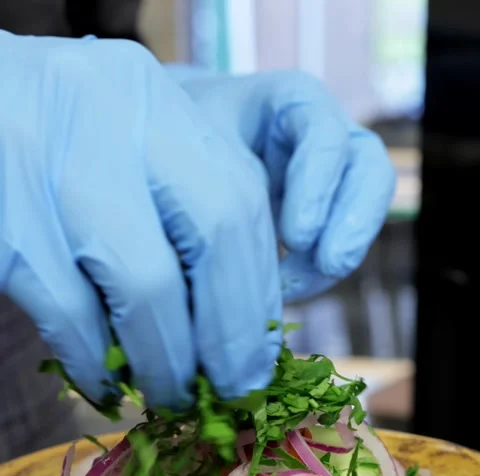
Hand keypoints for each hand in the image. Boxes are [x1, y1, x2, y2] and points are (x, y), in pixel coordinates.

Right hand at [0, 34, 281, 407]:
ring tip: (170, 395)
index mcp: (154, 98)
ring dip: (165, 361)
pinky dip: (95, 363)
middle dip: (230, 332)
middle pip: (215, 233)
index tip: (257, 360)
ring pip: (143, 285)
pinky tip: (103, 384)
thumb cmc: (48, 150)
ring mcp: (49, 163)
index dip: (257, 295)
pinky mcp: (2, 221)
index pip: (243, 199)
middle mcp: (110, 115)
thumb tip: (239, 329)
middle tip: (230, 390)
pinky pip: (70, 314)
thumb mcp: (122, 147)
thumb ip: (181, 208)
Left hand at [178, 70, 395, 301]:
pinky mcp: (326, 218)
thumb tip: (228, 247)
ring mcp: (335, 178)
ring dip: (337, 257)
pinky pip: (337, 249)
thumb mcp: (191, 144)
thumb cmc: (183, 137)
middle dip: (354, 223)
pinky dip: (313, 276)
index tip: (296, 237)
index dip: (318, 187)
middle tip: (328, 265)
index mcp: (294, 102)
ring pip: (363, 215)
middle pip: (370, 171)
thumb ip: (217, 179)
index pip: (326, 135)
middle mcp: (328, 136)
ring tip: (293, 290)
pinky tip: (278, 295)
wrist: (176, 148)